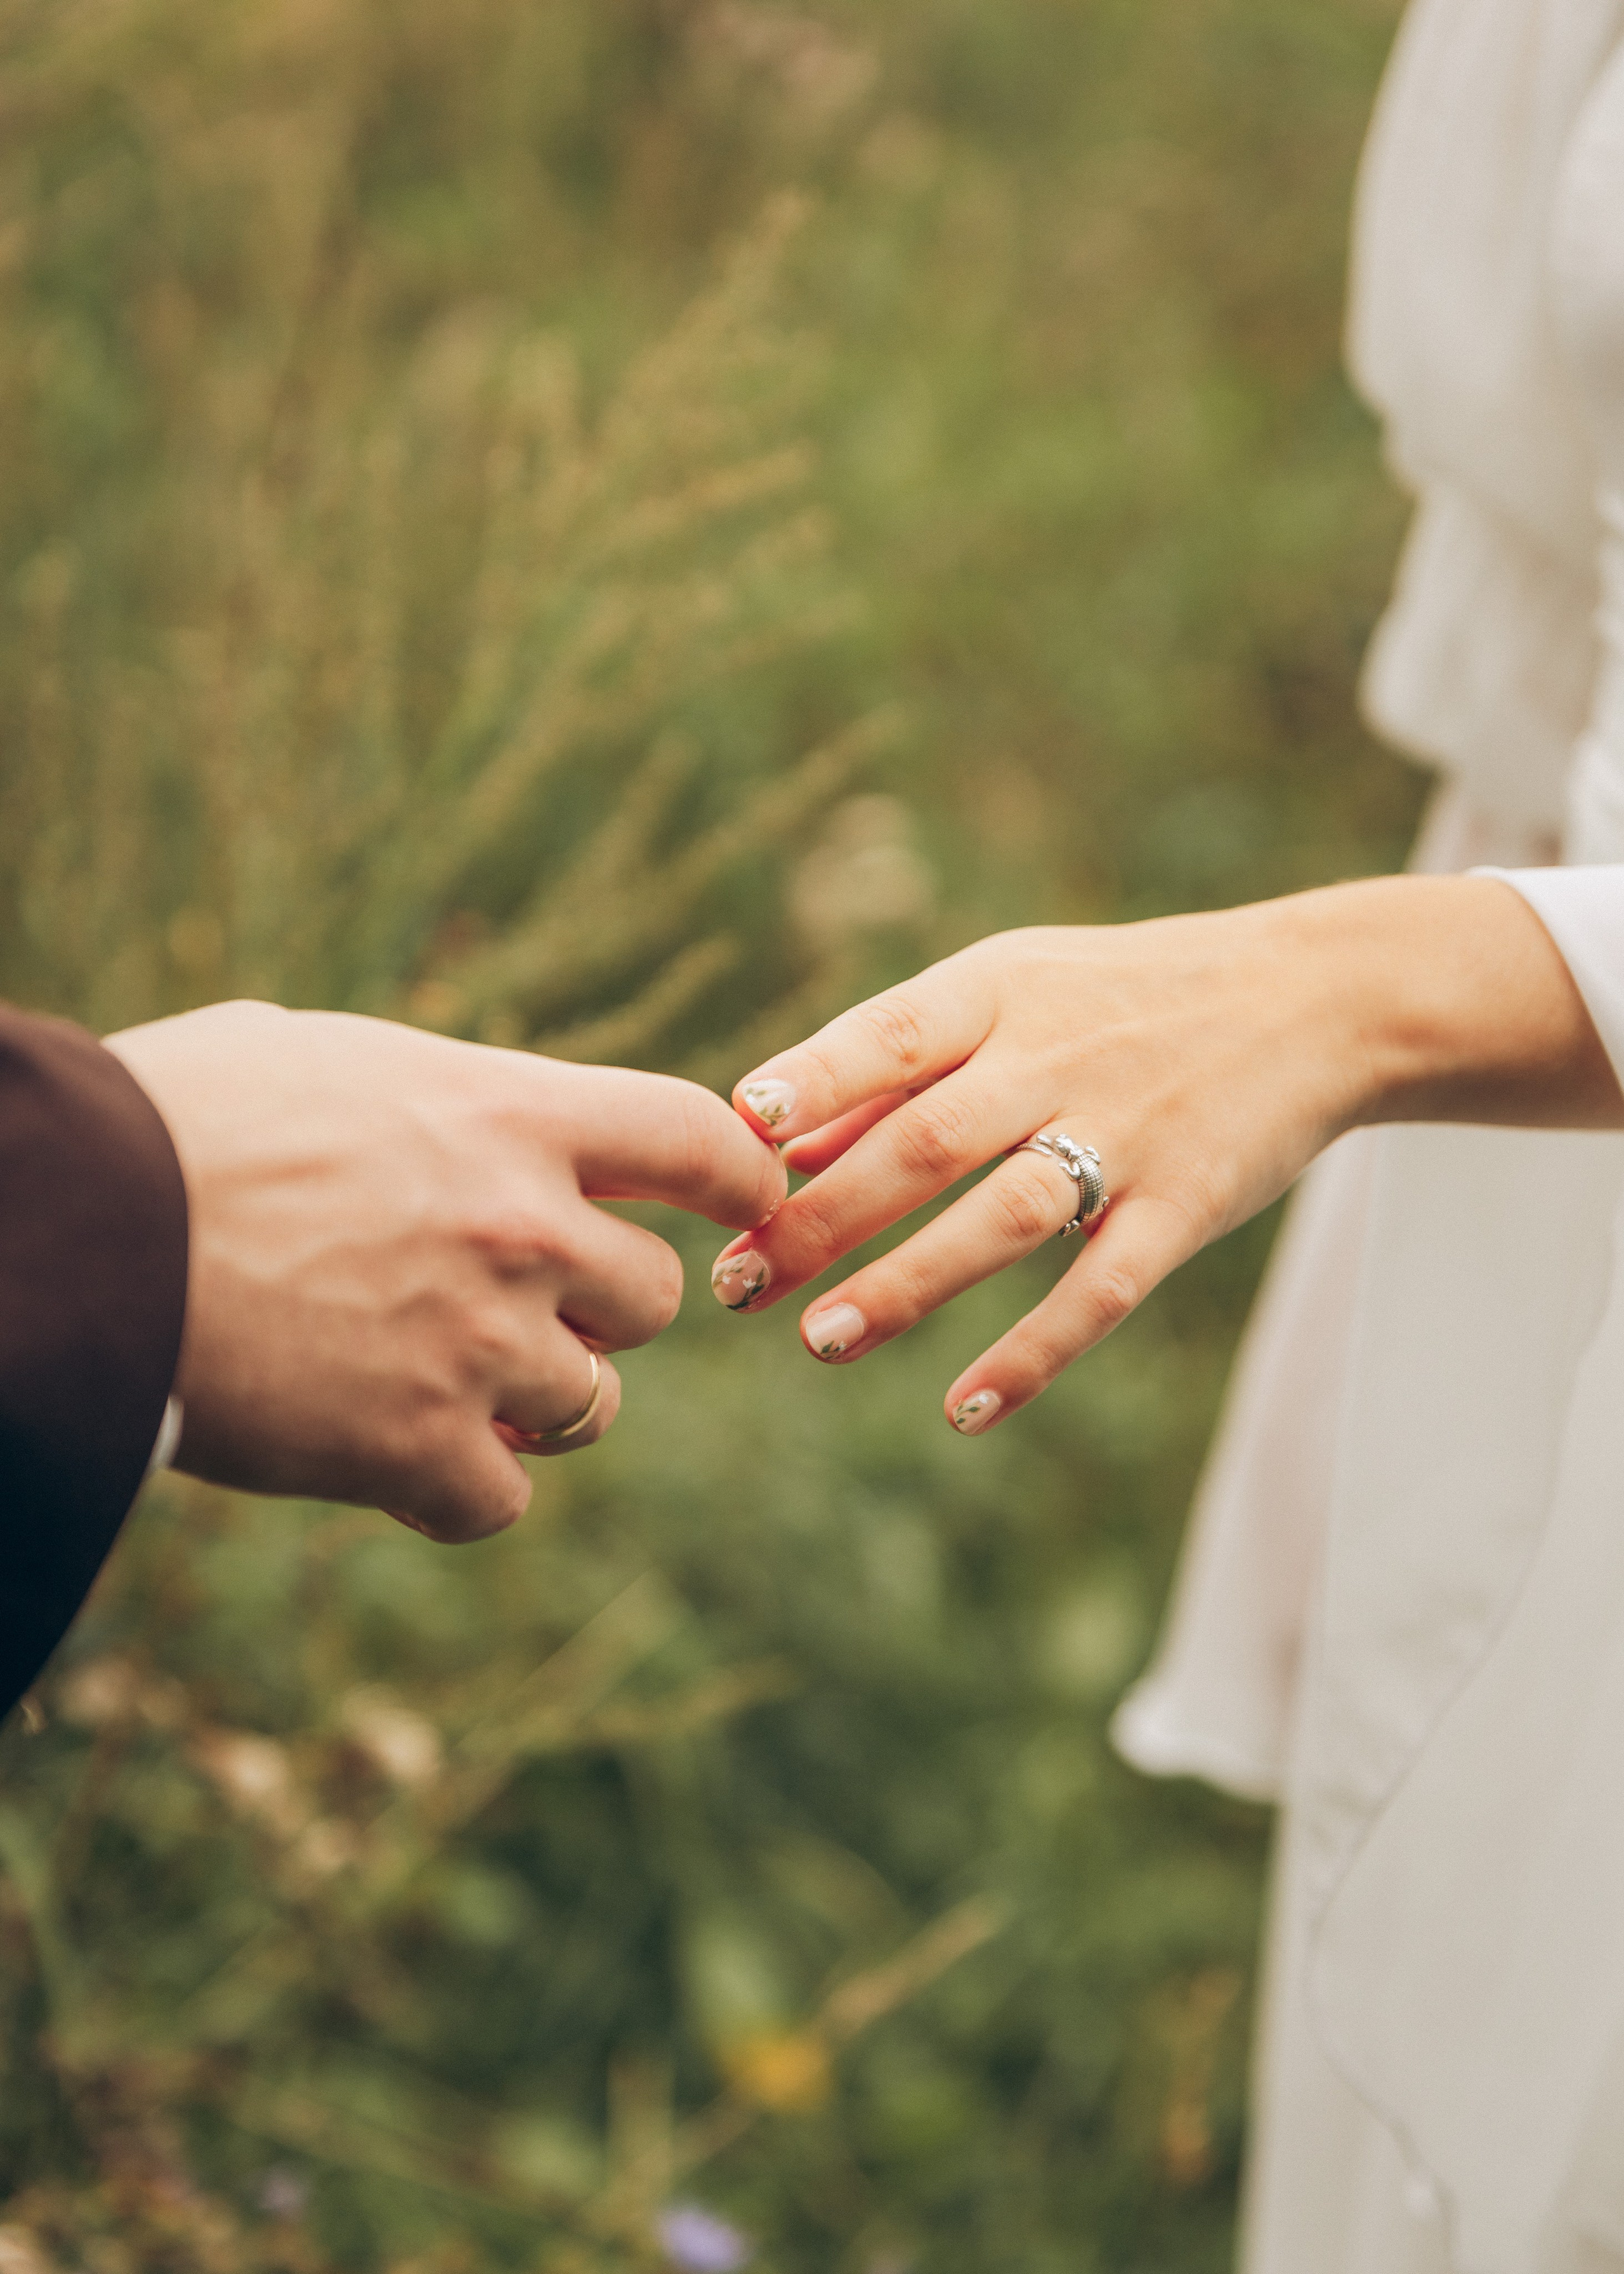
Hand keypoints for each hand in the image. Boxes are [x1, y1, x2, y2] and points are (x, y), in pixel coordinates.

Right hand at [105, 1003, 784, 1539]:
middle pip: (653, 1296)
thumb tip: (446, 1111)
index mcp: (509, 1114)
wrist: (82, 1229)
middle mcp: (525, 1230)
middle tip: (517, 1307)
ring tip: (445, 1383)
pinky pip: (504, 1499)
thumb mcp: (317, 1057)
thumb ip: (424, 1094)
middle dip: (600, 1307)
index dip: (740, 1178)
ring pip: (594, 1404)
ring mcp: (482, 1346)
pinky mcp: (419, 1451)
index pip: (698, 1140)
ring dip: (540, 1401)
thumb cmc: (174, 1121)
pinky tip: (400, 1459)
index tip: (748, 1202)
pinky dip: (464, 1486)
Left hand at [709, 877, 1618, 1431]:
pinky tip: (965, 1407)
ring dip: (907, 1284)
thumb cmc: (1125, 999)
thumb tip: (776, 1139)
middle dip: (825, 1215)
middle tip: (740, 1280)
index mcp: (1001, 992)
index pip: (889, 1034)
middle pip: (926, 1141)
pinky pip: (1103, 1289)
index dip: (812, 1081)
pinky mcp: (1188, 1205)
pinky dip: (1034, 1351)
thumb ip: (899, 1064)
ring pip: (1003, 1217)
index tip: (736, 1132)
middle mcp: (1059, 1057)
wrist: (1316, 998)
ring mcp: (1128, 1134)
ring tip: (822, 1340)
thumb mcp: (1014, 992)